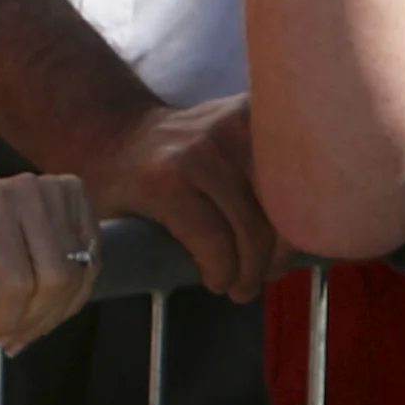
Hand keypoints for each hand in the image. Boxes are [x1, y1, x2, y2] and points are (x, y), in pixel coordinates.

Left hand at [0, 166, 97, 350]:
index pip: (16, 283)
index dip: (3, 320)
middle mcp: (29, 194)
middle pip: (54, 282)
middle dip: (30, 322)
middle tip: (5, 337)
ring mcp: (57, 192)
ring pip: (76, 277)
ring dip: (53, 314)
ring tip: (24, 328)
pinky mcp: (76, 197)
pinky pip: (90, 262)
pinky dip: (72, 294)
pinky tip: (47, 308)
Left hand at [73, 94, 278, 300]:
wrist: (116, 128)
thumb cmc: (114, 184)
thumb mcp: (116, 225)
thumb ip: (150, 256)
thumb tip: (206, 289)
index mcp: (162, 180)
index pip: (214, 241)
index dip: (224, 272)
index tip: (221, 286)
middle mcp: (201, 151)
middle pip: (253, 227)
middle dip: (254, 267)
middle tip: (247, 285)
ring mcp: (231, 128)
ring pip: (281, 204)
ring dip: (279, 242)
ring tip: (266, 263)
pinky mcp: (253, 115)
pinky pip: (288, 170)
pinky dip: (289, 204)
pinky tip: (278, 227)